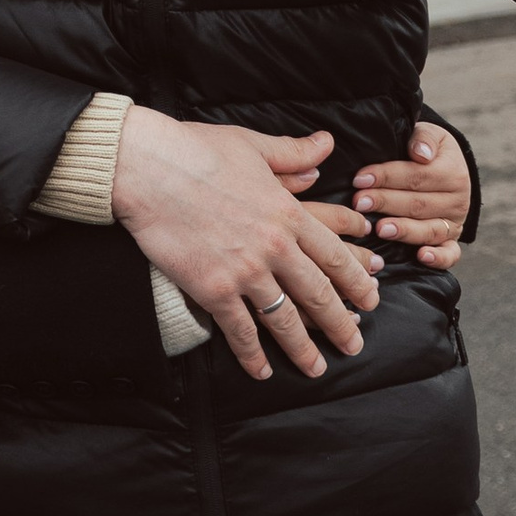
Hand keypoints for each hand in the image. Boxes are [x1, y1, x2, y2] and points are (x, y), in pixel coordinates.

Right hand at [110, 109, 380, 382]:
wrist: (146, 167)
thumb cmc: (195, 149)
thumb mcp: (252, 145)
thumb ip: (293, 153)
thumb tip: (326, 147)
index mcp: (288, 212)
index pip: (335, 256)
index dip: (357, 283)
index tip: (370, 300)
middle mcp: (274, 246)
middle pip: (318, 295)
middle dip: (340, 325)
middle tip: (353, 344)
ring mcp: (245, 271)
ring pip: (284, 320)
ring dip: (303, 349)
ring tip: (316, 368)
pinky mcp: (213, 288)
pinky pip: (240, 330)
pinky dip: (252, 354)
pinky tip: (261, 370)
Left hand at [352, 122, 470, 271]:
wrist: (447, 168)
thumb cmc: (428, 150)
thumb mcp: (430, 135)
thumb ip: (424, 139)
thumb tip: (420, 153)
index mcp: (453, 172)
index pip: (416, 176)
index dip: (387, 177)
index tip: (360, 179)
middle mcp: (458, 201)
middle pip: (418, 204)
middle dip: (386, 203)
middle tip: (360, 204)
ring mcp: (455, 223)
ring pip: (429, 229)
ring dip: (404, 230)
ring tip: (380, 229)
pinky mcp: (452, 241)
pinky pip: (450, 254)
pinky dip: (439, 258)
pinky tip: (421, 257)